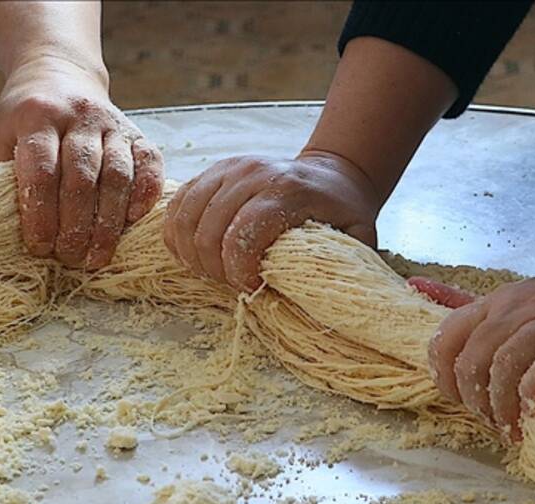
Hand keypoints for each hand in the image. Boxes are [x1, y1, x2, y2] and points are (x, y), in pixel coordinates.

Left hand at [0, 56, 163, 269]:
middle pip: (81, 177)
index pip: (42, 170)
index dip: (41, 214)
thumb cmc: (27, 114)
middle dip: (76, 226)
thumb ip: (6, 175)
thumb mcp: (4, 134)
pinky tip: (133, 220)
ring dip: (108, 222)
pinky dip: (145, 193)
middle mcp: (78, 115)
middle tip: (69, 259)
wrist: (58, 70)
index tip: (39, 247)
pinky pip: (149, 163)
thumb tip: (9, 232)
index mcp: (38, 116)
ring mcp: (111, 122)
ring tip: (98, 255)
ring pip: (117, 175)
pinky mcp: (136, 131)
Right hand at [163, 151, 380, 292]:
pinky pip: (177, 208)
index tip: (250, 289)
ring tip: (214, 272)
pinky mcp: (211, 172)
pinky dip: (178, 236)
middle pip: (209, 231)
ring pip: (186, 218)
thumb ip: (337, 267)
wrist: (333, 174)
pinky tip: (195, 255)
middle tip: (233, 284)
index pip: (242, 235)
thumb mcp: (357, 239)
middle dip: (215, 269)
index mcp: (289, 190)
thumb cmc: (344, 212)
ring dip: (193, 256)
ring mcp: (228, 168)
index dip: (238, 271)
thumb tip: (316, 304)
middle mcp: (253, 172)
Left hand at [419, 276, 534, 437]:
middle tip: (495, 422)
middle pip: (476, 356)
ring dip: (504, 405)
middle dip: (477, 399)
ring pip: (509, 363)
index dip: (446, 377)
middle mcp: (530, 304)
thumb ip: (472, 308)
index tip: (463, 400)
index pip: (449, 336)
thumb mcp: (522, 308)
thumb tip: (414, 287)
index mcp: (505, 299)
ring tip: (515, 426)